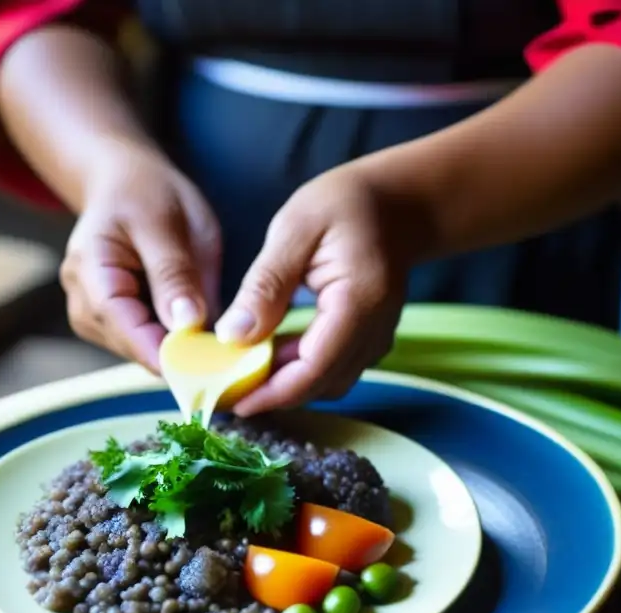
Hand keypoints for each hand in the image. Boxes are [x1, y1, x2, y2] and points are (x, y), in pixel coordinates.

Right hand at [60, 137, 220, 370]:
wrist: (125, 183)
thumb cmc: (147, 193)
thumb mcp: (169, 223)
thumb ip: (176, 274)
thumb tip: (187, 326)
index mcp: (90, 272)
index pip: (128, 330)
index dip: (172, 356)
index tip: (219, 370)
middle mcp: (84, 305)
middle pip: (136, 349)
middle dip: (184, 357)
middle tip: (237, 356)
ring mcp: (96, 318)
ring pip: (146, 352)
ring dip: (183, 352)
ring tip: (224, 340)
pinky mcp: (115, 325)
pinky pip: (150, 343)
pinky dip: (179, 342)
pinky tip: (205, 331)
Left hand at [215, 164, 409, 415]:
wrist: (397, 204)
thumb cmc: (345, 204)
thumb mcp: (294, 230)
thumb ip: (266, 285)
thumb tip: (232, 336)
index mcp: (359, 302)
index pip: (314, 366)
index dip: (272, 392)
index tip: (232, 401)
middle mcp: (375, 330)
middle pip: (320, 383)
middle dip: (271, 395)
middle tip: (223, 393)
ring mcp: (376, 339)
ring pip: (327, 382)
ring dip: (284, 386)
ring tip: (238, 375)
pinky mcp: (368, 341)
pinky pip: (333, 369)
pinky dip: (298, 371)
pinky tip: (266, 356)